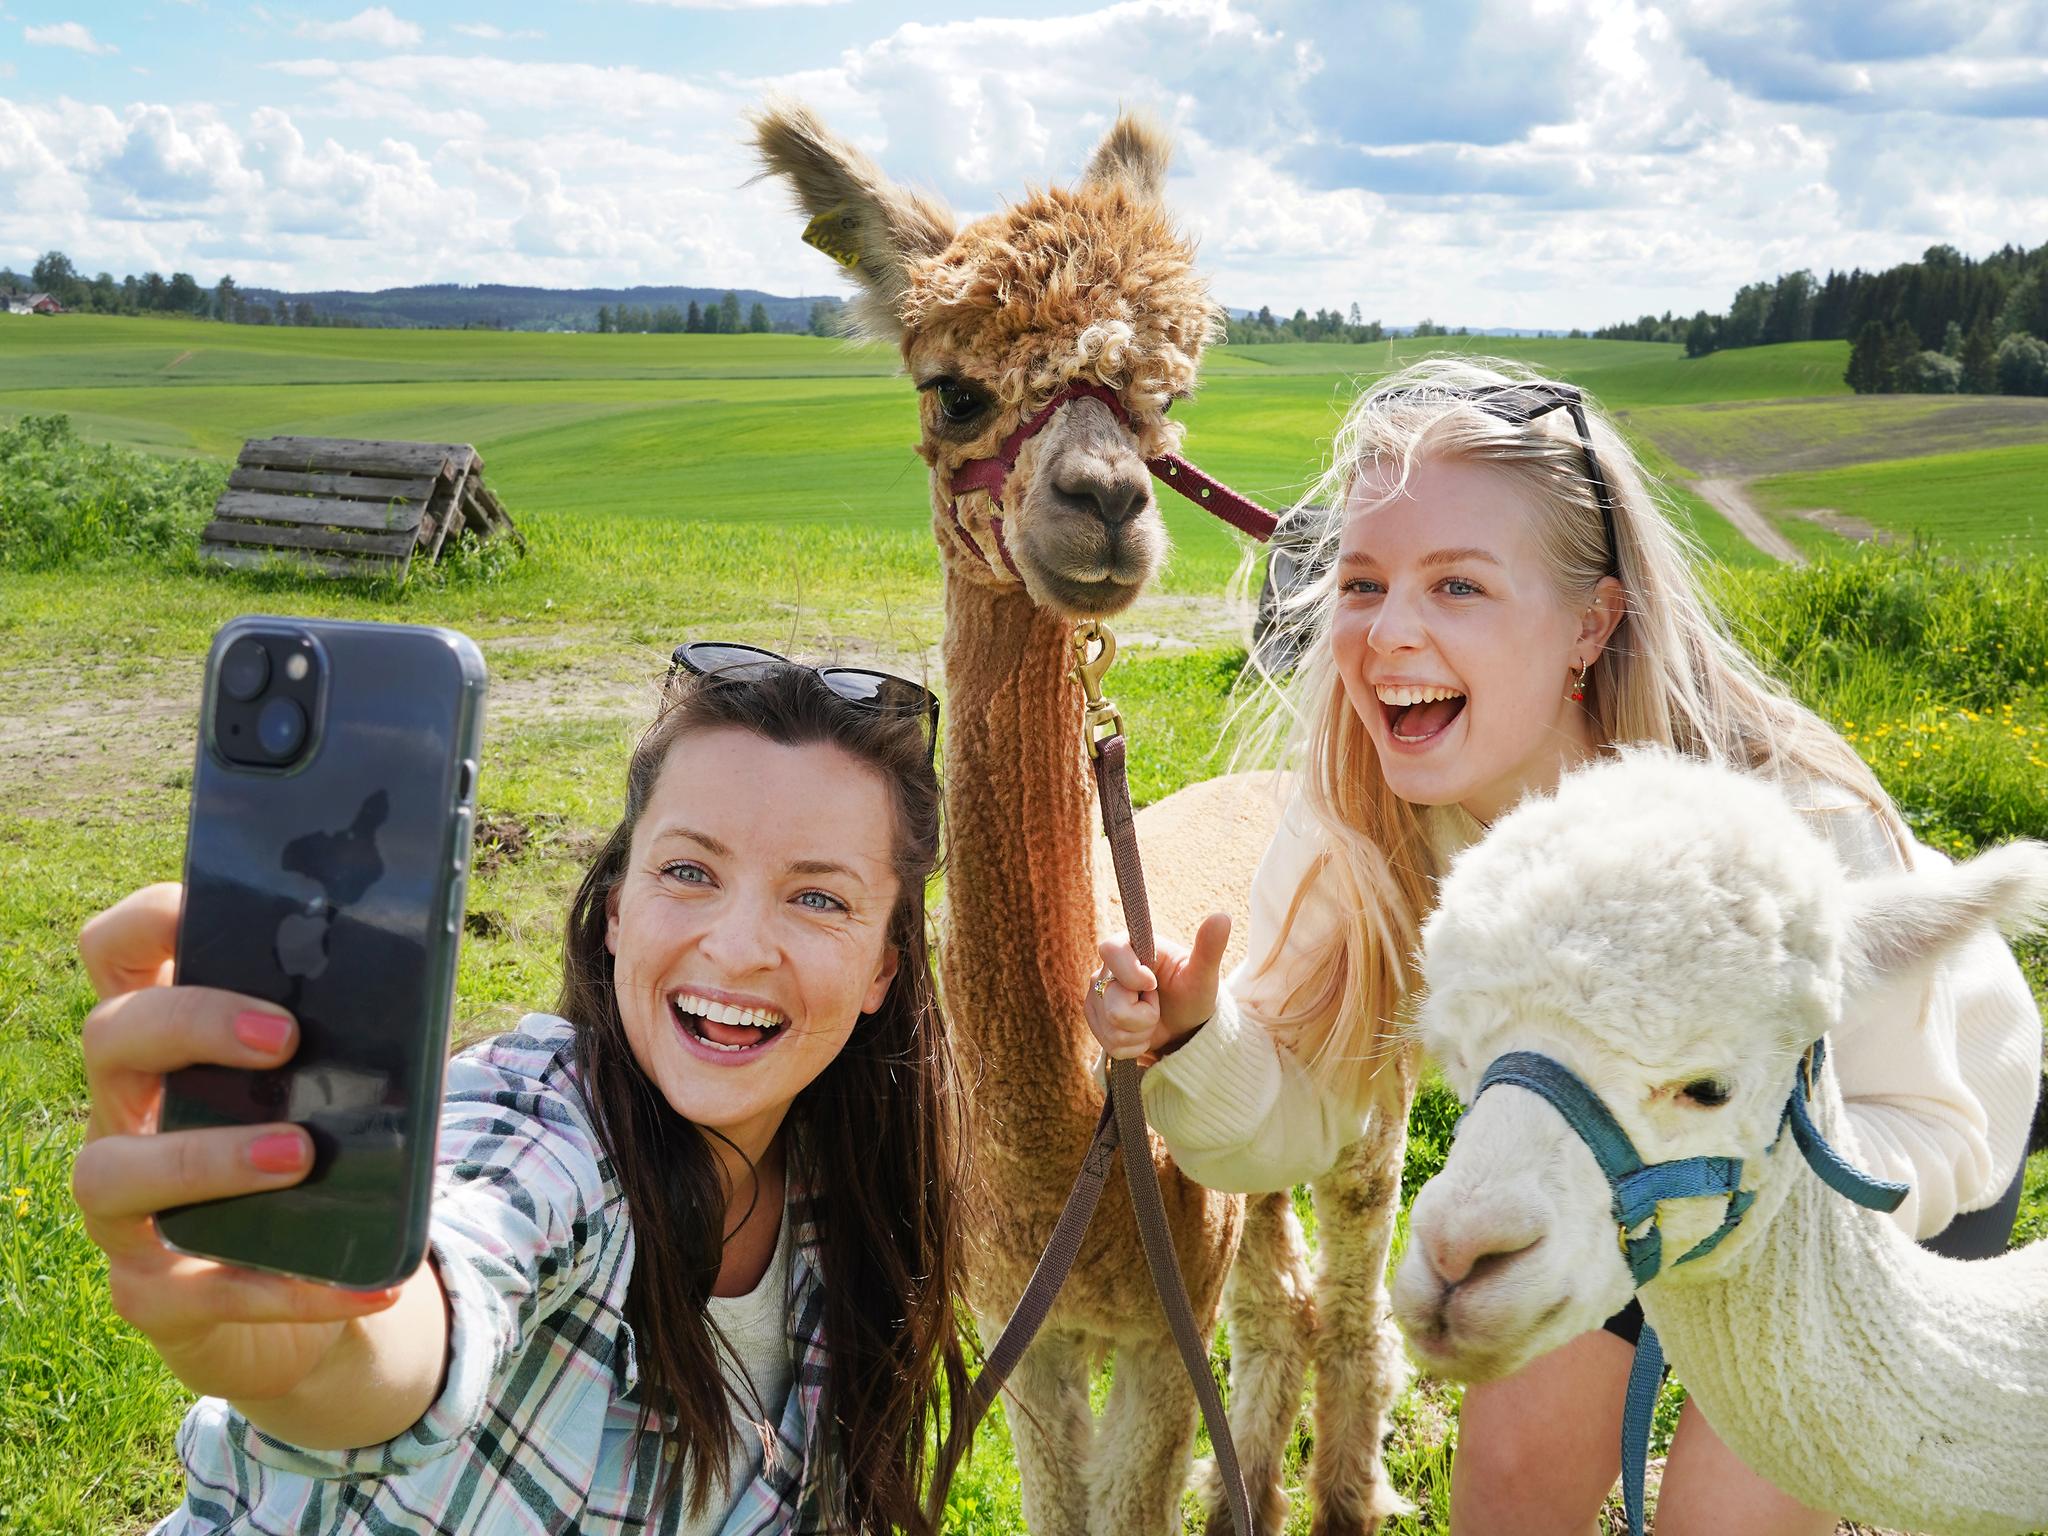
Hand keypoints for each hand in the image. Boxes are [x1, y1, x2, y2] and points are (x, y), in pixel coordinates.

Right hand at [71, 884, 403, 1404]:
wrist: (313, 1293)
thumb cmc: (327, 1157)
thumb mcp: (344, 1086)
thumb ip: (362, 1036)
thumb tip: (422, 985)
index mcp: (172, 1042)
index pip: (119, 952)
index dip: (149, 921)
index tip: (208, 915)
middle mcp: (128, 1113)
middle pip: (110, 1037)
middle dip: (192, 1023)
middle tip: (285, 1038)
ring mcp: (125, 1210)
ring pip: (110, 1171)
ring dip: (204, 1158)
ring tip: (297, 1155)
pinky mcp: (154, 1295)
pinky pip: (203, 1291)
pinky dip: (291, 1286)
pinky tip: (367, 1277)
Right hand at [1083, 912, 1231, 1062]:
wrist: (1185, 1024)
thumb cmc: (1193, 993)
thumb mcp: (1203, 974)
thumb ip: (1209, 947)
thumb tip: (1222, 917)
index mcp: (1129, 945)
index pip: (1110, 950)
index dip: (1131, 974)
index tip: (1154, 984)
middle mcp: (1106, 969)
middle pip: (1112, 1003)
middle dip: (1145, 1016)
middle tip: (1159, 1005)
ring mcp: (1097, 996)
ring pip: (1112, 1028)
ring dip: (1140, 1033)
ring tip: (1152, 1019)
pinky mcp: (1095, 1020)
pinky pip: (1109, 1045)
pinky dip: (1133, 1046)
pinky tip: (1142, 1033)